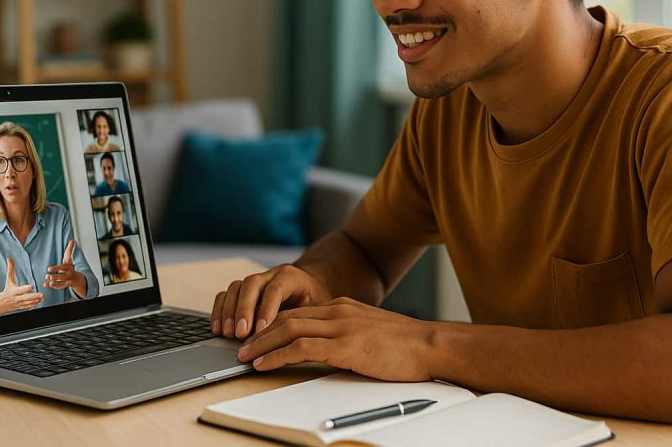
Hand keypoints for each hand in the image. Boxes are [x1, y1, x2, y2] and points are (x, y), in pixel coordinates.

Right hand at [0, 256, 42, 318]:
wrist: (1, 303)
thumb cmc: (7, 289)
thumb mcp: (8, 279)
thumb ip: (10, 269)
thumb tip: (9, 258)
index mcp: (14, 290)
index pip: (20, 289)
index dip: (25, 288)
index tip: (32, 286)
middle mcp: (17, 297)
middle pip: (26, 298)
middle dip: (33, 296)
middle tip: (41, 294)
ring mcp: (19, 303)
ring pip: (28, 303)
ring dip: (36, 300)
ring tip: (42, 297)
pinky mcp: (21, 306)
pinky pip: (28, 306)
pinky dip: (34, 304)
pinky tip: (39, 301)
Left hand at [45, 239, 84, 295]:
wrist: (78, 279)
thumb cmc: (71, 267)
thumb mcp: (69, 259)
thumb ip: (70, 250)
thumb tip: (72, 240)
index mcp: (69, 267)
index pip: (62, 267)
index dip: (56, 268)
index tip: (49, 269)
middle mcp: (68, 274)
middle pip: (62, 276)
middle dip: (55, 276)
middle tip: (48, 276)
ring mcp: (67, 281)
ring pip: (61, 282)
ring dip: (54, 282)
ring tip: (48, 281)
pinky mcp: (64, 285)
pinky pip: (59, 286)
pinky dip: (53, 286)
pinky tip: (46, 284)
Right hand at [211, 264, 333, 339]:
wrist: (310, 287)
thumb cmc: (315, 301)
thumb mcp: (319, 308)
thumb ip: (307, 318)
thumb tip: (297, 339)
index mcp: (290, 276)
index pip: (275, 289)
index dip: (266, 309)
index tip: (261, 330)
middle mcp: (270, 274)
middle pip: (251, 284)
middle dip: (244, 310)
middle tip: (241, 334)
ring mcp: (255, 281)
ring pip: (236, 288)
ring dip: (229, 311)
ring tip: (228, 334)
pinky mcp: (243, 290)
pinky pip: (226, 294)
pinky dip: (219, 310)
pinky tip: (218, 329)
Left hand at [236, 297, 435, 381]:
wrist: (431, 345)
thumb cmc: (406, 345)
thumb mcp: (370, 332)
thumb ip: (347, 334)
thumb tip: (329, 350)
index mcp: (343, 307)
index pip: (297, 313)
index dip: (272, 325)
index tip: (256, 337)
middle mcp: (338, 311)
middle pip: (287, 318)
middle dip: (259, 333)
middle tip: (240, 347)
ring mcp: (341, 327)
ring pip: (288, 330)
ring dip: (261, 344)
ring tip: (244, 357)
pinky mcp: (345, 346)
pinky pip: (301, 349)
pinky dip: (277, 356)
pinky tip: (264, 364)